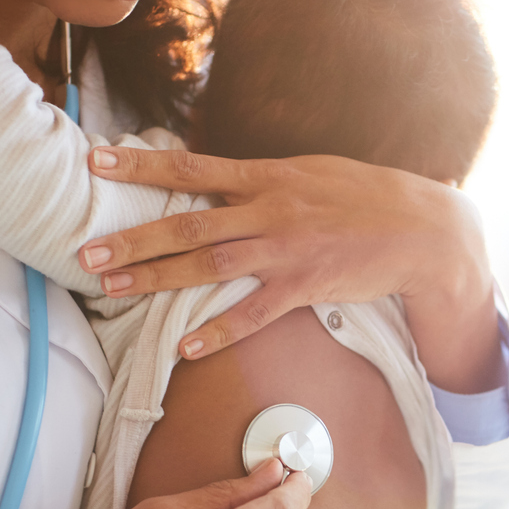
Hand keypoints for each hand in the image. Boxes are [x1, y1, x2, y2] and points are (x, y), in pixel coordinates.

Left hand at [78, 149, 506, 391]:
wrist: (422, 228)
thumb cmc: (366, 195)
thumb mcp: (311, 170)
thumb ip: (263, 177)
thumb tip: (220, 178)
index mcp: (268, 176)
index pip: (192, 168)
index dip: (142, 165)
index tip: (95, 161)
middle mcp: (270, 210)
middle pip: (189, 225)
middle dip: (134, 239)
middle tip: (86, 252)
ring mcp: (286, 250)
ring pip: (210, 266)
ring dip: (158, 279)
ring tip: (114, 289)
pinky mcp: (306, 287)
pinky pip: (253, 313)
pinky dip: (218, 330)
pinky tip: (185, 346)